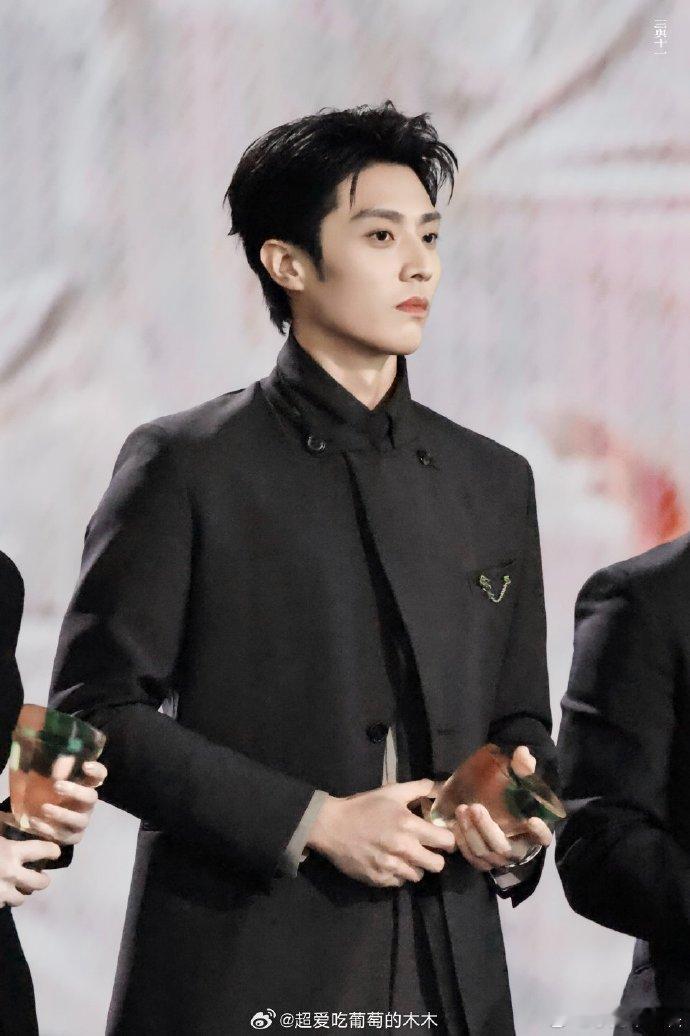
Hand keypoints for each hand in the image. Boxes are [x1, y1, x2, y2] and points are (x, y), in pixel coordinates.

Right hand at [0, 823, 60, 907]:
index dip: (52, 851)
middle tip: (39, 875)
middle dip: (42, 879)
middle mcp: (11, 873)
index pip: (44, 850)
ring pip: (23, 898)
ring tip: (16, 886)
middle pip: (41, 882)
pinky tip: (1, 891)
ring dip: (21, 891)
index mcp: (12, 852)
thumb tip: (17, 816)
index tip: (54, 852)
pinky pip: (5, 904)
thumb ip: (6, 826)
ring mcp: (2, 892)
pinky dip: (4, 899)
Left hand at [27, 760, 107, 846]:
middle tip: (56, 785)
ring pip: (80, 820)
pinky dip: (49, 830)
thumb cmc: (45, 791)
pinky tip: (34, 821)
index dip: (97, 771)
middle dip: (76, 792)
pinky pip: (65, 836)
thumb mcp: (47, 775)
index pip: (100, 775)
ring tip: (44, 808)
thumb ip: (53, 766)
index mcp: (85, 785)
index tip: (85, 765)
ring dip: (62, 814)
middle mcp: (87, 804)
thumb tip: (52, 755)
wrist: (37, 816)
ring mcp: (81, 821)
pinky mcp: (72, 837)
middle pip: (92, 797)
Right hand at [306, 778, 456, 887]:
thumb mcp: (391, 792)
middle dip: (435, 857)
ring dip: (415, 866)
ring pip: (418, 876)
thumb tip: (441, 786)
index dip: (448, 840)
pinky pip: (399, 882)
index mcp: (409, 825)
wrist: (332, 826)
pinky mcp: (379, 879)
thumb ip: (419, 788)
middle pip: (437, 865)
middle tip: (426, 850)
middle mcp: (404, 849)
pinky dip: (397, 874)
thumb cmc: (364, 806)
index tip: (442, 838)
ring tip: (404, 855)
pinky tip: (389, 861)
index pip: (446, 842)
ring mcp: (391, 867)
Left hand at [451, 746, 551, 871]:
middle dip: (487, 829)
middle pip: (504, 848)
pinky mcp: (483, 861)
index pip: (543, 838)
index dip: (540, 833)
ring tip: (461, 811)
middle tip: (475, 807)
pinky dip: (463, 844)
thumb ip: (522, 767)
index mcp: (533, 832)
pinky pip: (473, 859)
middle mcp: (518, 849)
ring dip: (471, 834)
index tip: (532, 820)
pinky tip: (455, 826)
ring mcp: (499, 858)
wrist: (494, 811)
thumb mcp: (519, 780)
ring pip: (485, 853)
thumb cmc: (512, 797)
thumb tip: (522, 752)